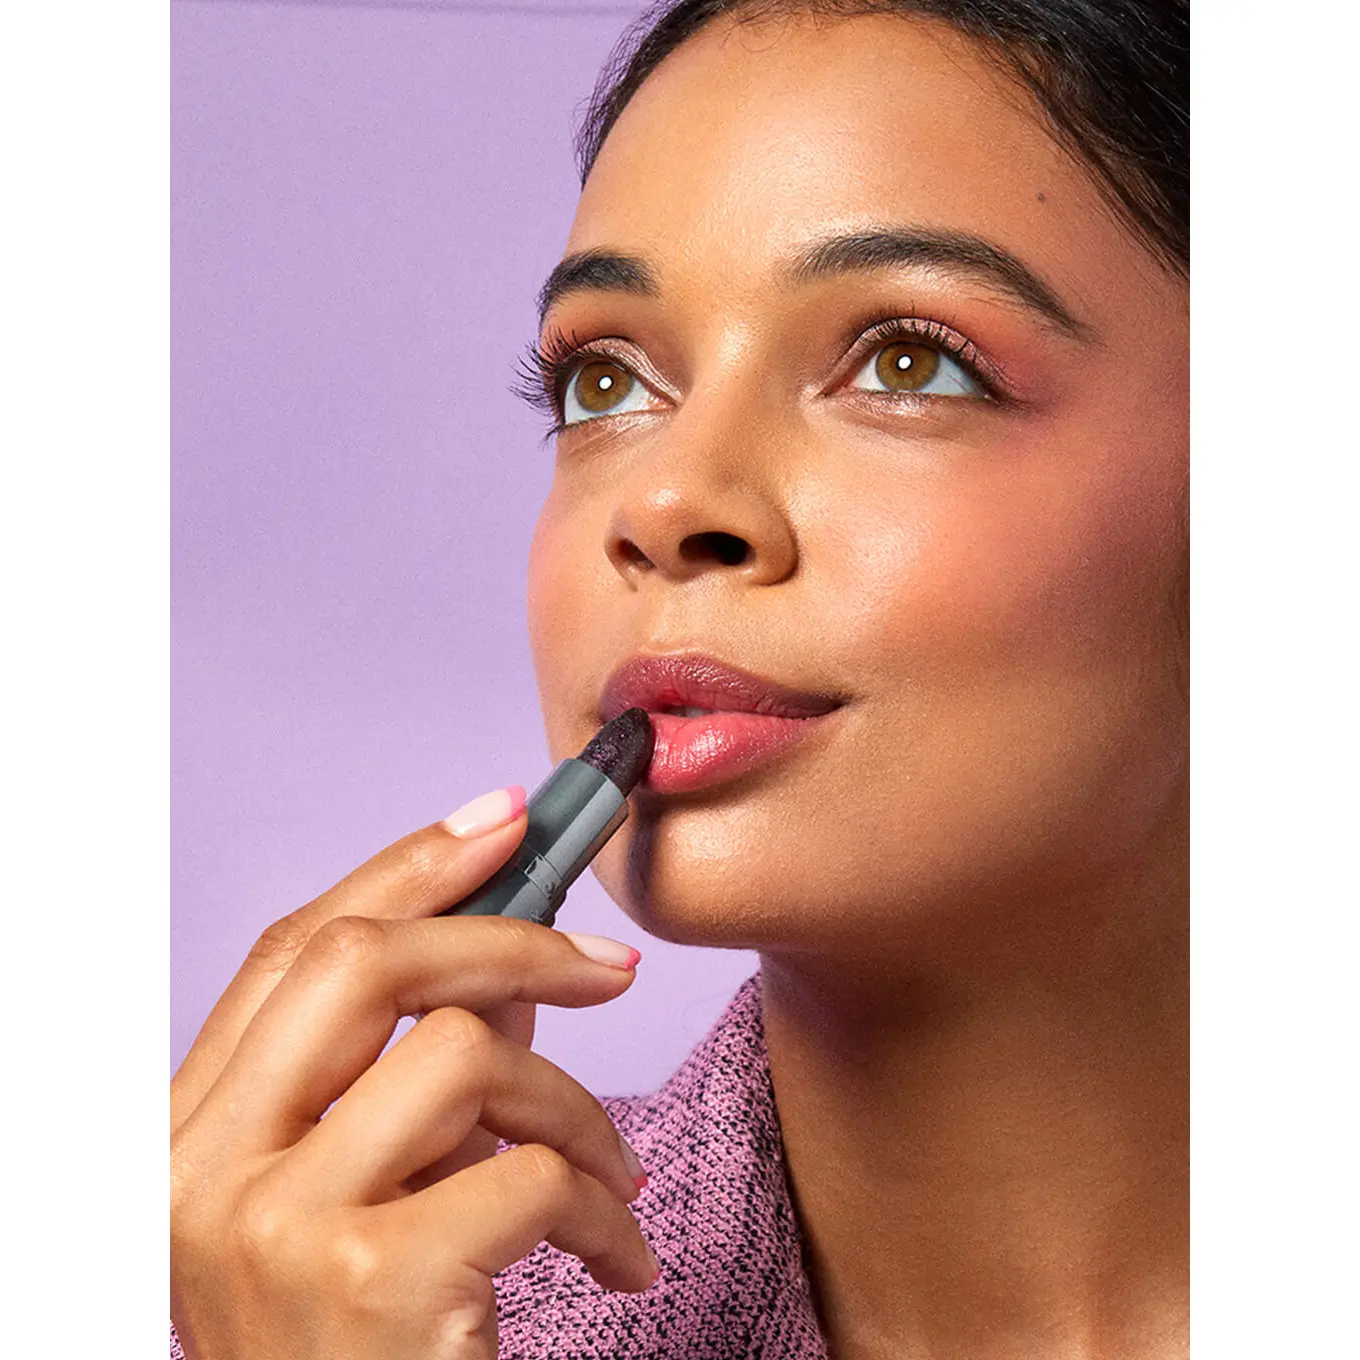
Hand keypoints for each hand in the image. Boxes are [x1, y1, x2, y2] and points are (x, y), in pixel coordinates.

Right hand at [170, 788, 655, 1359]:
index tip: (501, 820)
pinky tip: (618, 1257)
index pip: (290, 950)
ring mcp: (270, 1227)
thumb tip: (517, 958)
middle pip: (359, 963)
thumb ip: (420, 1070)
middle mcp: (200, 1171)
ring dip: (572, 1106)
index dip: (402, 868)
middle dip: (507, 937)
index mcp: (189, 1136)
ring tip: (611, 1175)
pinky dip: (602, 1206)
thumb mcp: (376, 1188)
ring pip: (462, 1053)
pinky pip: (529, 1171)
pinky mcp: (366, 1283)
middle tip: (609, 964)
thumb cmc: (381, 1343)